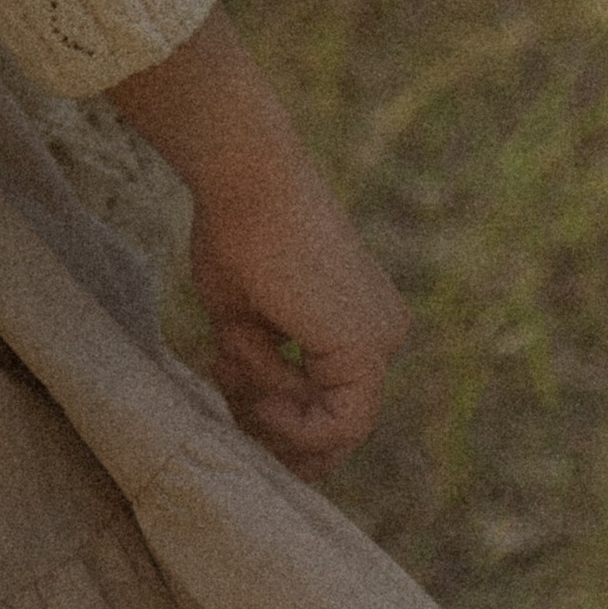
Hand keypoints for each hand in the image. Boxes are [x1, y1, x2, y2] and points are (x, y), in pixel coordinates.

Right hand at [110, 4, 408, 477]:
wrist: (246, 180)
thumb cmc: (235, 231)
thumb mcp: (243, 315)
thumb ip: (260, 364)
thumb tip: (256, 408)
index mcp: (361, 315)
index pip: (332, 395)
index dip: (278, 411)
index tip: (224, 376)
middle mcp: (383, 330)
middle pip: (338, 419)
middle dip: (280, 428)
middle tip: (229, 396)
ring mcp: (381, 342)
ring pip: (337, 428)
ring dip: (278, 422)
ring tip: (232, 376)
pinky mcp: (367, 351)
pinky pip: (340, 424)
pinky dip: (296, 426)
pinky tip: (260, 397)